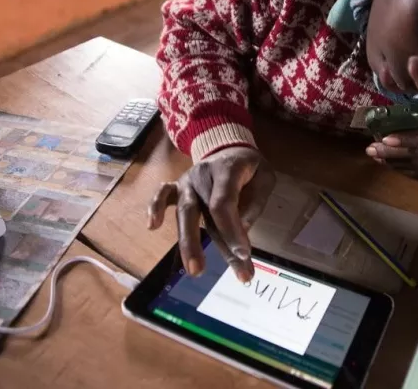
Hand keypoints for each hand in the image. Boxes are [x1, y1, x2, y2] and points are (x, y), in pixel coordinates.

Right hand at [148, 147, 275, 282]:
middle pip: (199, 211)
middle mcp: (202, 175)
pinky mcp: (177, 186)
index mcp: (226, 170)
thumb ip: (255, 201)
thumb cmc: (249, 167)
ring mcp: (187, 181)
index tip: (243, 255)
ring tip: (193, 269)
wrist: (228, 146)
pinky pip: (162, 195)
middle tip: (205, 272)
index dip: (232, 230)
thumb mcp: (265, 177)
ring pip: (183, 212)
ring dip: (187, 242)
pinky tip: (152, 226)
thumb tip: (242, 228)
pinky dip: (155, 208)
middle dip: (202, 244)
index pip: (224, 203)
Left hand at [365, 114, 417, 182]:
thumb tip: (395, 112)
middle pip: (414, 154)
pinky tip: (386, 162)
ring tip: (374, 154)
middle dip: (390, 152)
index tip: (385, 138)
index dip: (404, 139)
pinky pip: (414, 174)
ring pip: (412, 166)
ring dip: (390, 160)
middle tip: (370, 148)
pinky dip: (398, 168)